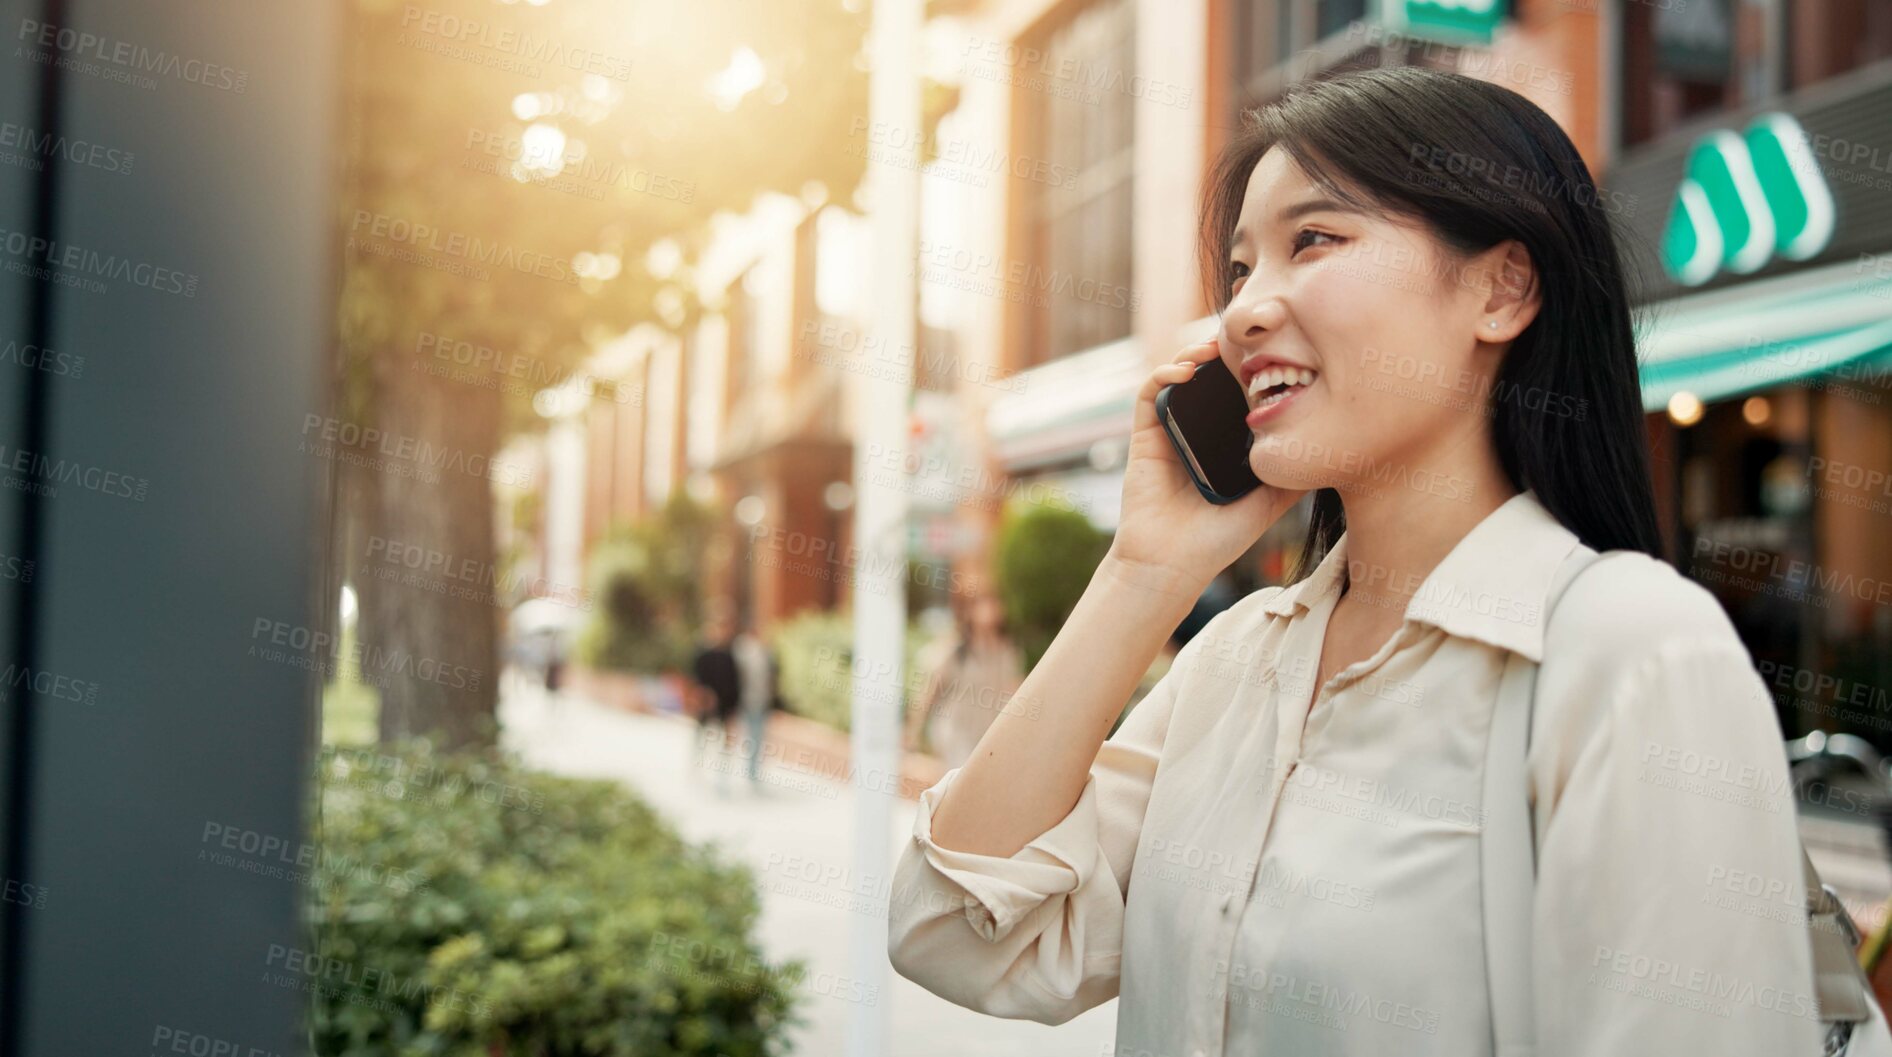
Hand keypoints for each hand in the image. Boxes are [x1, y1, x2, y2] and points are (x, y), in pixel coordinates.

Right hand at [1108, 339, 1306, 593]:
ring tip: (1214, 347)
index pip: (1237, 394)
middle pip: (1209, 379)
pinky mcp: (1145, 435)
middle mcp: (1197, 433)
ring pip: (1180, 377)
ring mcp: (1170, 431)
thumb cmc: (1218, 541)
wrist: (1172, 564)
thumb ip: (1294, 477)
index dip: (1250, 370)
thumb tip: (1334, 450)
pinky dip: (1164, 373)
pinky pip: (1150, 392)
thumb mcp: (1269, 504)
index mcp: (1224, 444)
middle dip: (1224, 353)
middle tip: (1243, 339)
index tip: (1273, 353)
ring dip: (1193, 353)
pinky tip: (1187, 371)